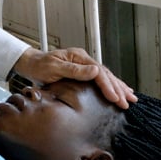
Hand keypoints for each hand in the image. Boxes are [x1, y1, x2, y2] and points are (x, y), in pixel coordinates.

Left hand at [12, 47, 136, 108]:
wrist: (30, 64)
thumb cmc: (39, 66)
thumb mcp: (54, 67)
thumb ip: (74, 70)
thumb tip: (95, 71)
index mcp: (79, 57)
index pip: (99, 72)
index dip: (108, 86)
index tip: (115, 98)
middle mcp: (83, 60)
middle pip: (106, 74)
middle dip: (118, 89)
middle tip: (128, 102)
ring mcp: (83, 65)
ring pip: (106, 77)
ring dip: (118, 87)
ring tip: (131, 97)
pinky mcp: (82, 72)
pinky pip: (100, 79)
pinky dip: (110, 86)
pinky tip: (118, 91)